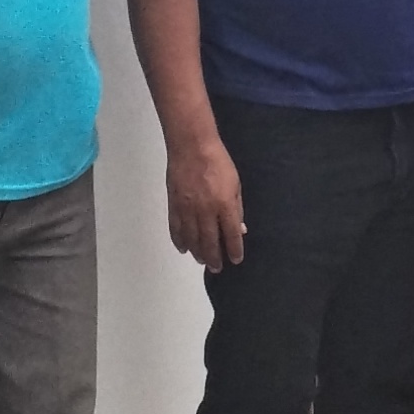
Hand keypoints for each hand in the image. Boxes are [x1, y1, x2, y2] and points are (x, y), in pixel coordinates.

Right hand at [167, 130, 245, 269]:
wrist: (192, 146)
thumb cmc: (218, 162)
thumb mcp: (236, 184)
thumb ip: (237, 208)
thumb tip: (239, 228)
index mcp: (224, 204)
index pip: (231, 235)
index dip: (234, 250)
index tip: (235, 259)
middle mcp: (206, 210)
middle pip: (210, 242)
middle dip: (214, 258)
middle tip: (216, 268)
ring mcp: (187, 209)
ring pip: (192, 239)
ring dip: (197, 252)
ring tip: (202, 260)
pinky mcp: (174, 204)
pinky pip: (176, 228)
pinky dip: (179, 241)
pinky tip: (183, 248)